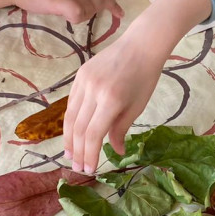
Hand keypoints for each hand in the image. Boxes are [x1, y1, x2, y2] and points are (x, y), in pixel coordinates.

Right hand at [12, 0, 122, 22]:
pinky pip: (79, 14)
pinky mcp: (61, 0)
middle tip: (76, 13)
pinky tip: (64, 15)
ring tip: (64, 11)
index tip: (119, 13)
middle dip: (92, 11)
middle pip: (99, 2)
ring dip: (81, 15)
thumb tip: (89, 1)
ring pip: (90, 10)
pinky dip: (75, 18)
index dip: (112, 4)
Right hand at [62, 0, 212, 172]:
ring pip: (70, 116)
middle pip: (78, 128)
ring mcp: (84, 81)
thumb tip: (114, 152)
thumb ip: (121, 129)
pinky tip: (72, 133)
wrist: (140, 45)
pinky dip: (70, 120)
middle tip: (77, 166)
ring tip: (71, 154)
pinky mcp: (79, 75)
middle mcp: (94, 90)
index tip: (89, 170)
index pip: (93, 134)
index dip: (89, 154)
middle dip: (77, 150)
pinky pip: (71, 102)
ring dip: (69, 138)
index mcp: (111, 100)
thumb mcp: (137, 107)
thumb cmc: (145, 78)